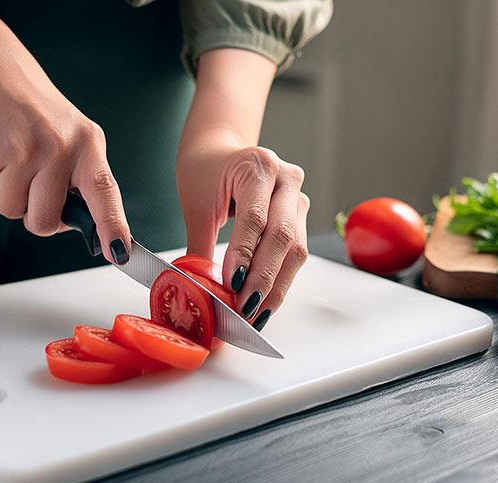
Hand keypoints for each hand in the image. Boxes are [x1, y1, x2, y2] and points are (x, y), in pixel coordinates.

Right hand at [0, 0, 130, 263]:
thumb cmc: (34, 111)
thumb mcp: (72, 136)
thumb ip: (80, 179)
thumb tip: (79, 224)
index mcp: (88, 146)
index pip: (105, 193)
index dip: (112, 227)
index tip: (119, 254)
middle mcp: (60, 147)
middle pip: (45, 220)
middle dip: (34, 216)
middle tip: (31, 187)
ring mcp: (24, 149)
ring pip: (12, 211)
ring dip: (7, 196)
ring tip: (11, 161)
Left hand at [177, 139, 309, 326]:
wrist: (220, 153)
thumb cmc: (206, 173)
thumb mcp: (197, 206)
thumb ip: (199, 246)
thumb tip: (197, 289)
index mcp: (258, 165)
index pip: (254, 217)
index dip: (244, 254)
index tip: (231, 285)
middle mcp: (286, 179)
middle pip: (282, 236)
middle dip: (264, 278)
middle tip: (245, 309)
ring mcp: (298, 197)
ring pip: (296, 250)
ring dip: (276, 287)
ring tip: (255, 314)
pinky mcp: (300, 216)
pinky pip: (295, 253)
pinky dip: (280, 280)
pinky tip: (264, 302)